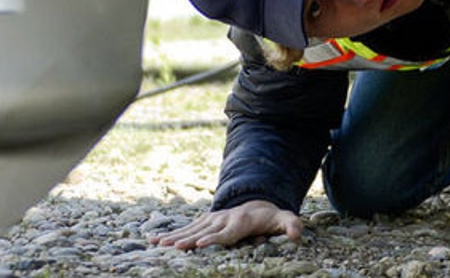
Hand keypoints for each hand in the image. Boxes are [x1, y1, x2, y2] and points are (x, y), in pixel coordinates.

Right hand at [152, 200, 302, 249]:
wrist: (258, 203)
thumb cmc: (271, 217)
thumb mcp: (285, 219)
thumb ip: (291, 225)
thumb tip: (296, 235)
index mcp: (240, 222)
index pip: (226, 233)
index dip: (214, 238)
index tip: (201, 243)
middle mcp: (223, 219)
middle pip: (203, 231)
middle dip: (188, 239)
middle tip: (172, 247)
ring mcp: (212, 220)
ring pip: (191, 229)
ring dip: (174, 237)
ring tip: (158, 244)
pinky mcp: (204, 222)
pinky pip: (186, 228)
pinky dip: (170, 234)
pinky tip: (154, 240)